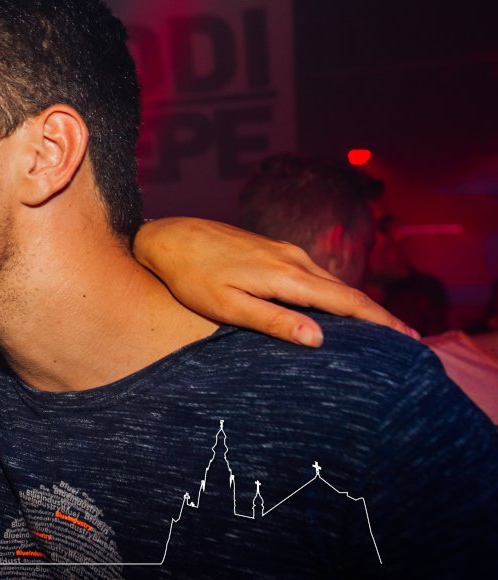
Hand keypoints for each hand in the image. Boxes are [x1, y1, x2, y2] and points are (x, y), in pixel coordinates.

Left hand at [133, 217, 417, 345]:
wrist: (168, 238)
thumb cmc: (191, 278)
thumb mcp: (227, 306)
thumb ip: (272, 321)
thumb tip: (319, 338)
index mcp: (286, 275)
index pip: (347, 302)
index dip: (381, 321)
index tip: (410, 340)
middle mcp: (293, 259)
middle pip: (347, 291)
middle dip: (378, 315)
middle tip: (407, 341)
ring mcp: (284, 251)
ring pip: (331, 281)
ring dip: (357, 303)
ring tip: (380, 328)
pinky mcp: (273, 250)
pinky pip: (314, 274)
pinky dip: (334, 292)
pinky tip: (336, 305)